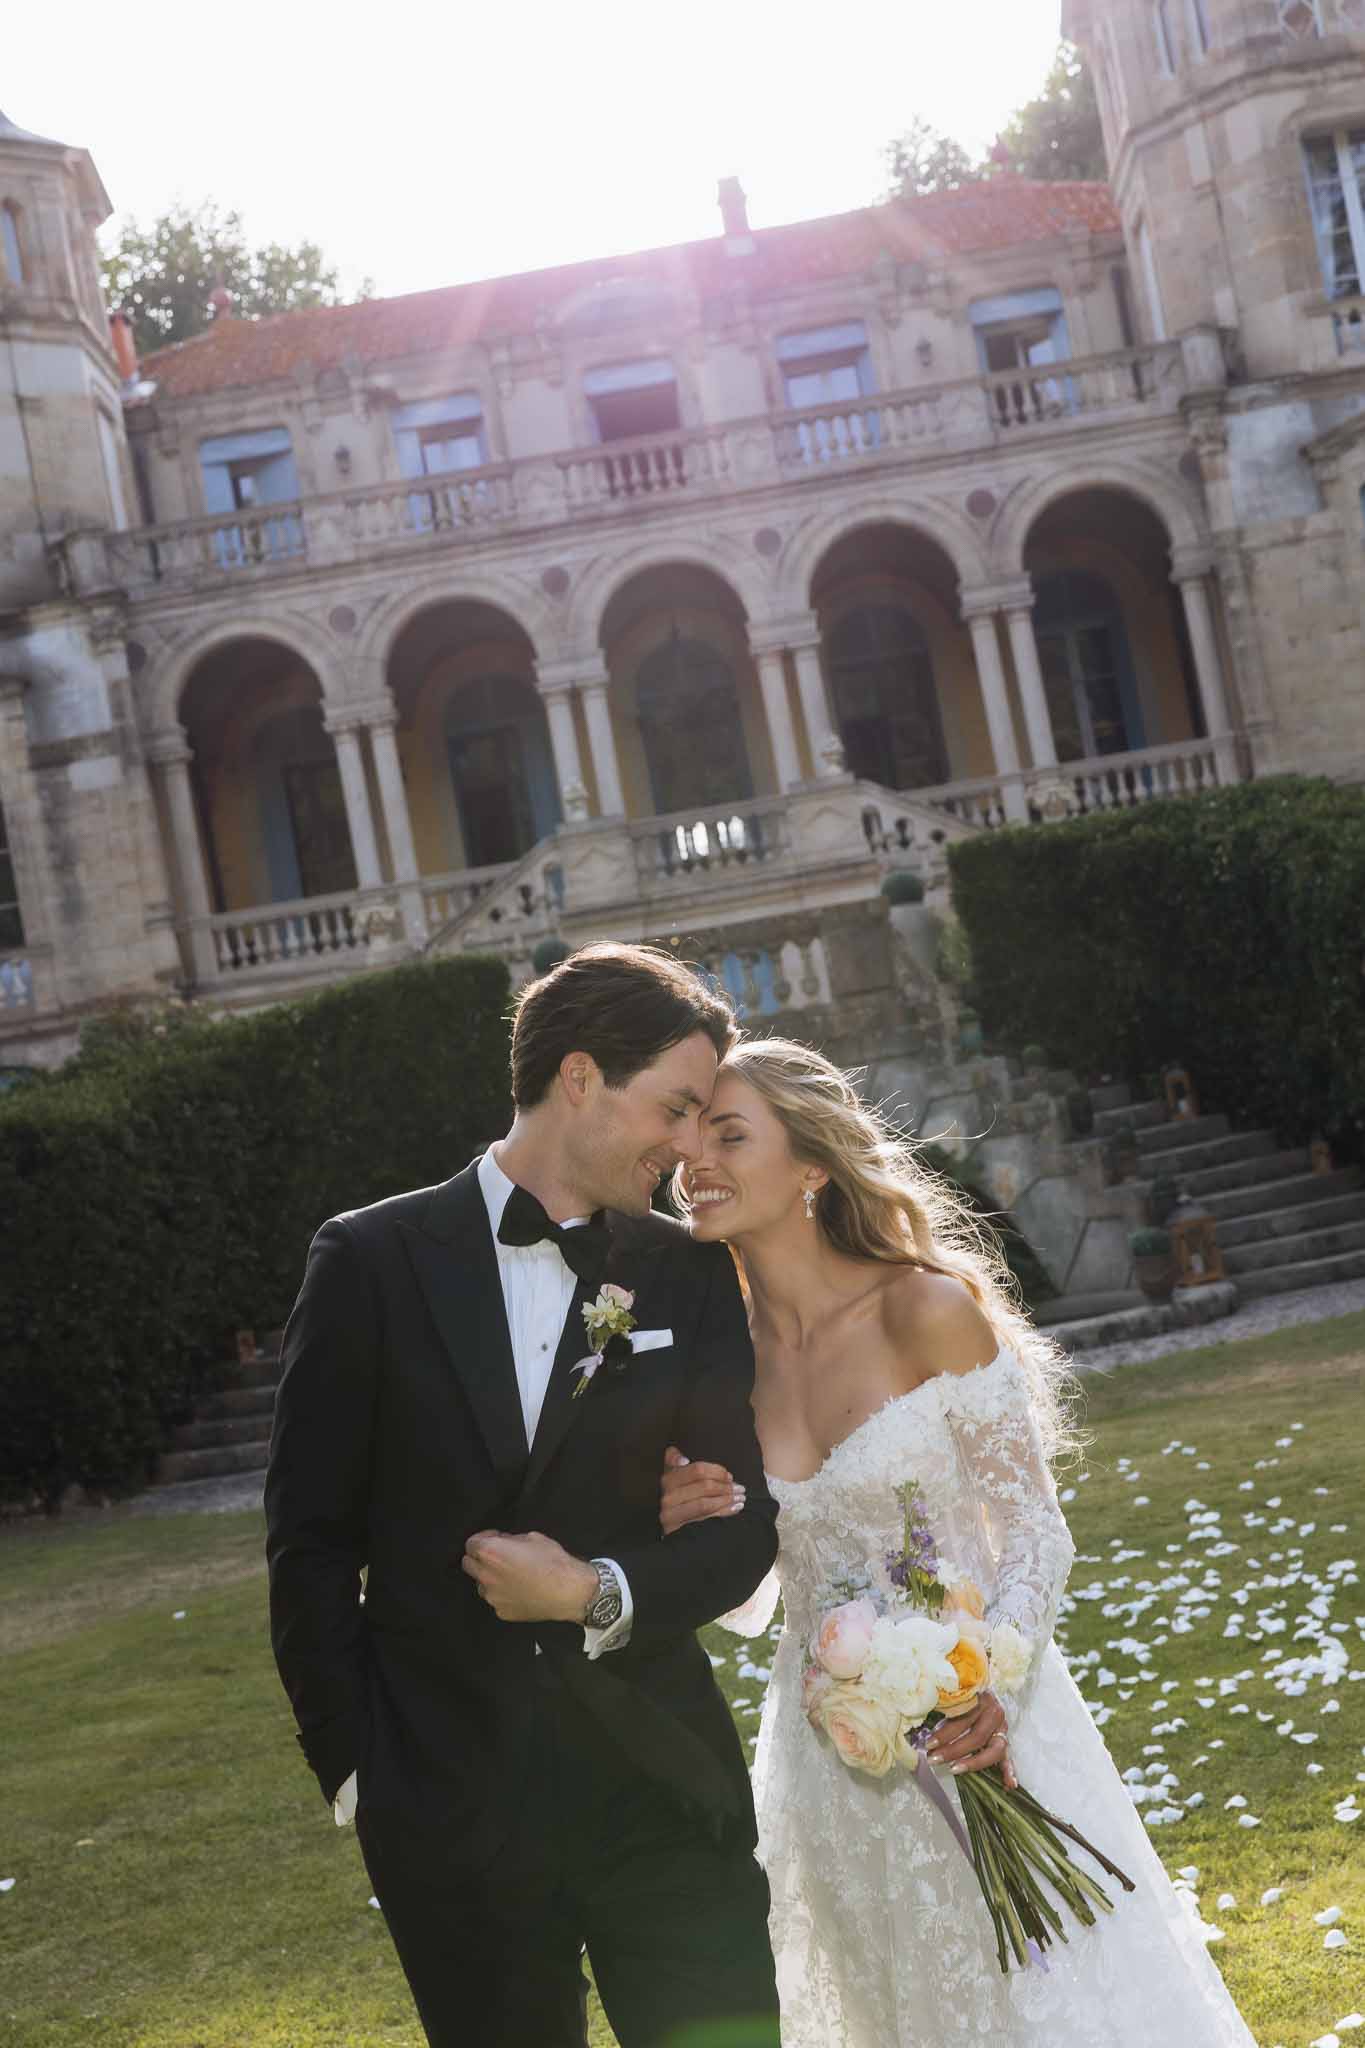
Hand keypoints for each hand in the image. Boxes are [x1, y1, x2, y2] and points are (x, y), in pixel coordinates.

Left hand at [461, 1531, 597, 1622]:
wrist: (568, 1591)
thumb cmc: (552, 1560)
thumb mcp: (531, 1537)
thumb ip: (509, 1541)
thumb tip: (502, 1543)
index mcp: (490, 1553)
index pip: (470, 1543)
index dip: (484, 1538)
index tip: (496, 1538)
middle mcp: (485, 1576)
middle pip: (468, 1564)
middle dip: (480, 1558)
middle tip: (499, 1556)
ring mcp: (492, 1597)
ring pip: (481, 1584)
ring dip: (490, 1577)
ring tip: (511, 1576)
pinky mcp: (501, 1612)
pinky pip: (496, 1599)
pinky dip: (503, 1594)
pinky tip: (520, 1591)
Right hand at [660, 1445, 744, 1535]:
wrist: (666, 1522)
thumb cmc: (675, 1493)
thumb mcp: (672, 1473)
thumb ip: (673, 1458)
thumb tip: (684, 1460)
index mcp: (668, 1478)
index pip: (697, 1470)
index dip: (717, 1472)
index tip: (729, 1476)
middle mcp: (668, 1496)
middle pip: (704, 1487)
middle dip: (726, 1486)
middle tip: (740, 1488)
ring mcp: (671, 1514)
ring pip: (705, 1504)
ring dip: (728, 1499)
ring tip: (741, 1497)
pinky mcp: (678, 1529)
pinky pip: (706, 1519)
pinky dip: (724, 1512)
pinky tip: (735, 1507)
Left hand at [926, 1690, 1016, 1788]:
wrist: (982, 1681)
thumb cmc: (961, 1689)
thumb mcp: (952, 1692)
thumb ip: (942, 1703)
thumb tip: (917, 1713)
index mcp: (981, 1697)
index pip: (962, 1719)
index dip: (945, 1733)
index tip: (928, 1744)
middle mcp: (994, 1712)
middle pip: (976, 1736)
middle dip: (953, 1750)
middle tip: (934, 1759)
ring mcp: (1002, 1727)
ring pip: (993, 1749)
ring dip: (974, 1762)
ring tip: (954, 1770)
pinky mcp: (1005, 1738)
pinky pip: (1008, 1756)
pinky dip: (1009, 1770)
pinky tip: (1009, 1784)